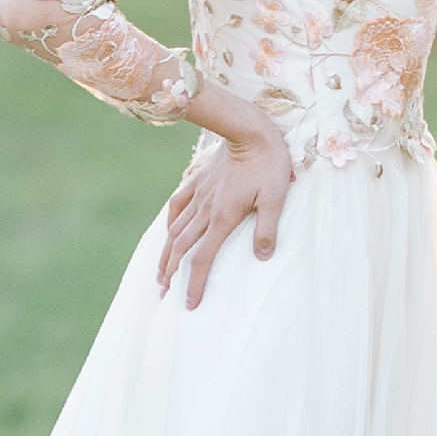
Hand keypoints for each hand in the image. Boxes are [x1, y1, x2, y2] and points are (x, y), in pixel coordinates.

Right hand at [158, 115, 291, 309]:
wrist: (249, 131)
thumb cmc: (268, 165)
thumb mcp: (276, 198)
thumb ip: (268, 229)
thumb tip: (262, 257)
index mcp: (222, 218)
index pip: (203, 259)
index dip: (195, 284)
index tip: (190, 304)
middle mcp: (204, 210)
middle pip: (181, 249)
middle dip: (172, 275)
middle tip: (164, 295)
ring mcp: (198, 196)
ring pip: (174, 231)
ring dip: (166, 254)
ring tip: (160, 273)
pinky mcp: (197, 182)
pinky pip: (176, 206)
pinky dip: (168, 224)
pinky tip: (166, 233)